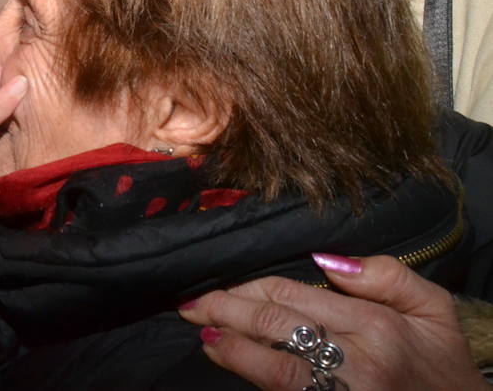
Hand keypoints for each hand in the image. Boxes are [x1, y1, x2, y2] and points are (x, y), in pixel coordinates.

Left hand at [178, 253, 484, 389]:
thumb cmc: (442, 366)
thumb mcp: (433, 310)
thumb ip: (386, 274)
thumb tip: (325, 260)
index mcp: (377, 325)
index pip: (293, 295)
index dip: (248, 287)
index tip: (218, 282)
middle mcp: (357, 362)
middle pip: (275, 326)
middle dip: (226, 311)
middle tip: (190, 304)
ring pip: (274, 368)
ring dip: (230, 347)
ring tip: (201, 330)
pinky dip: (251, 374)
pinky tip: (227, 358)